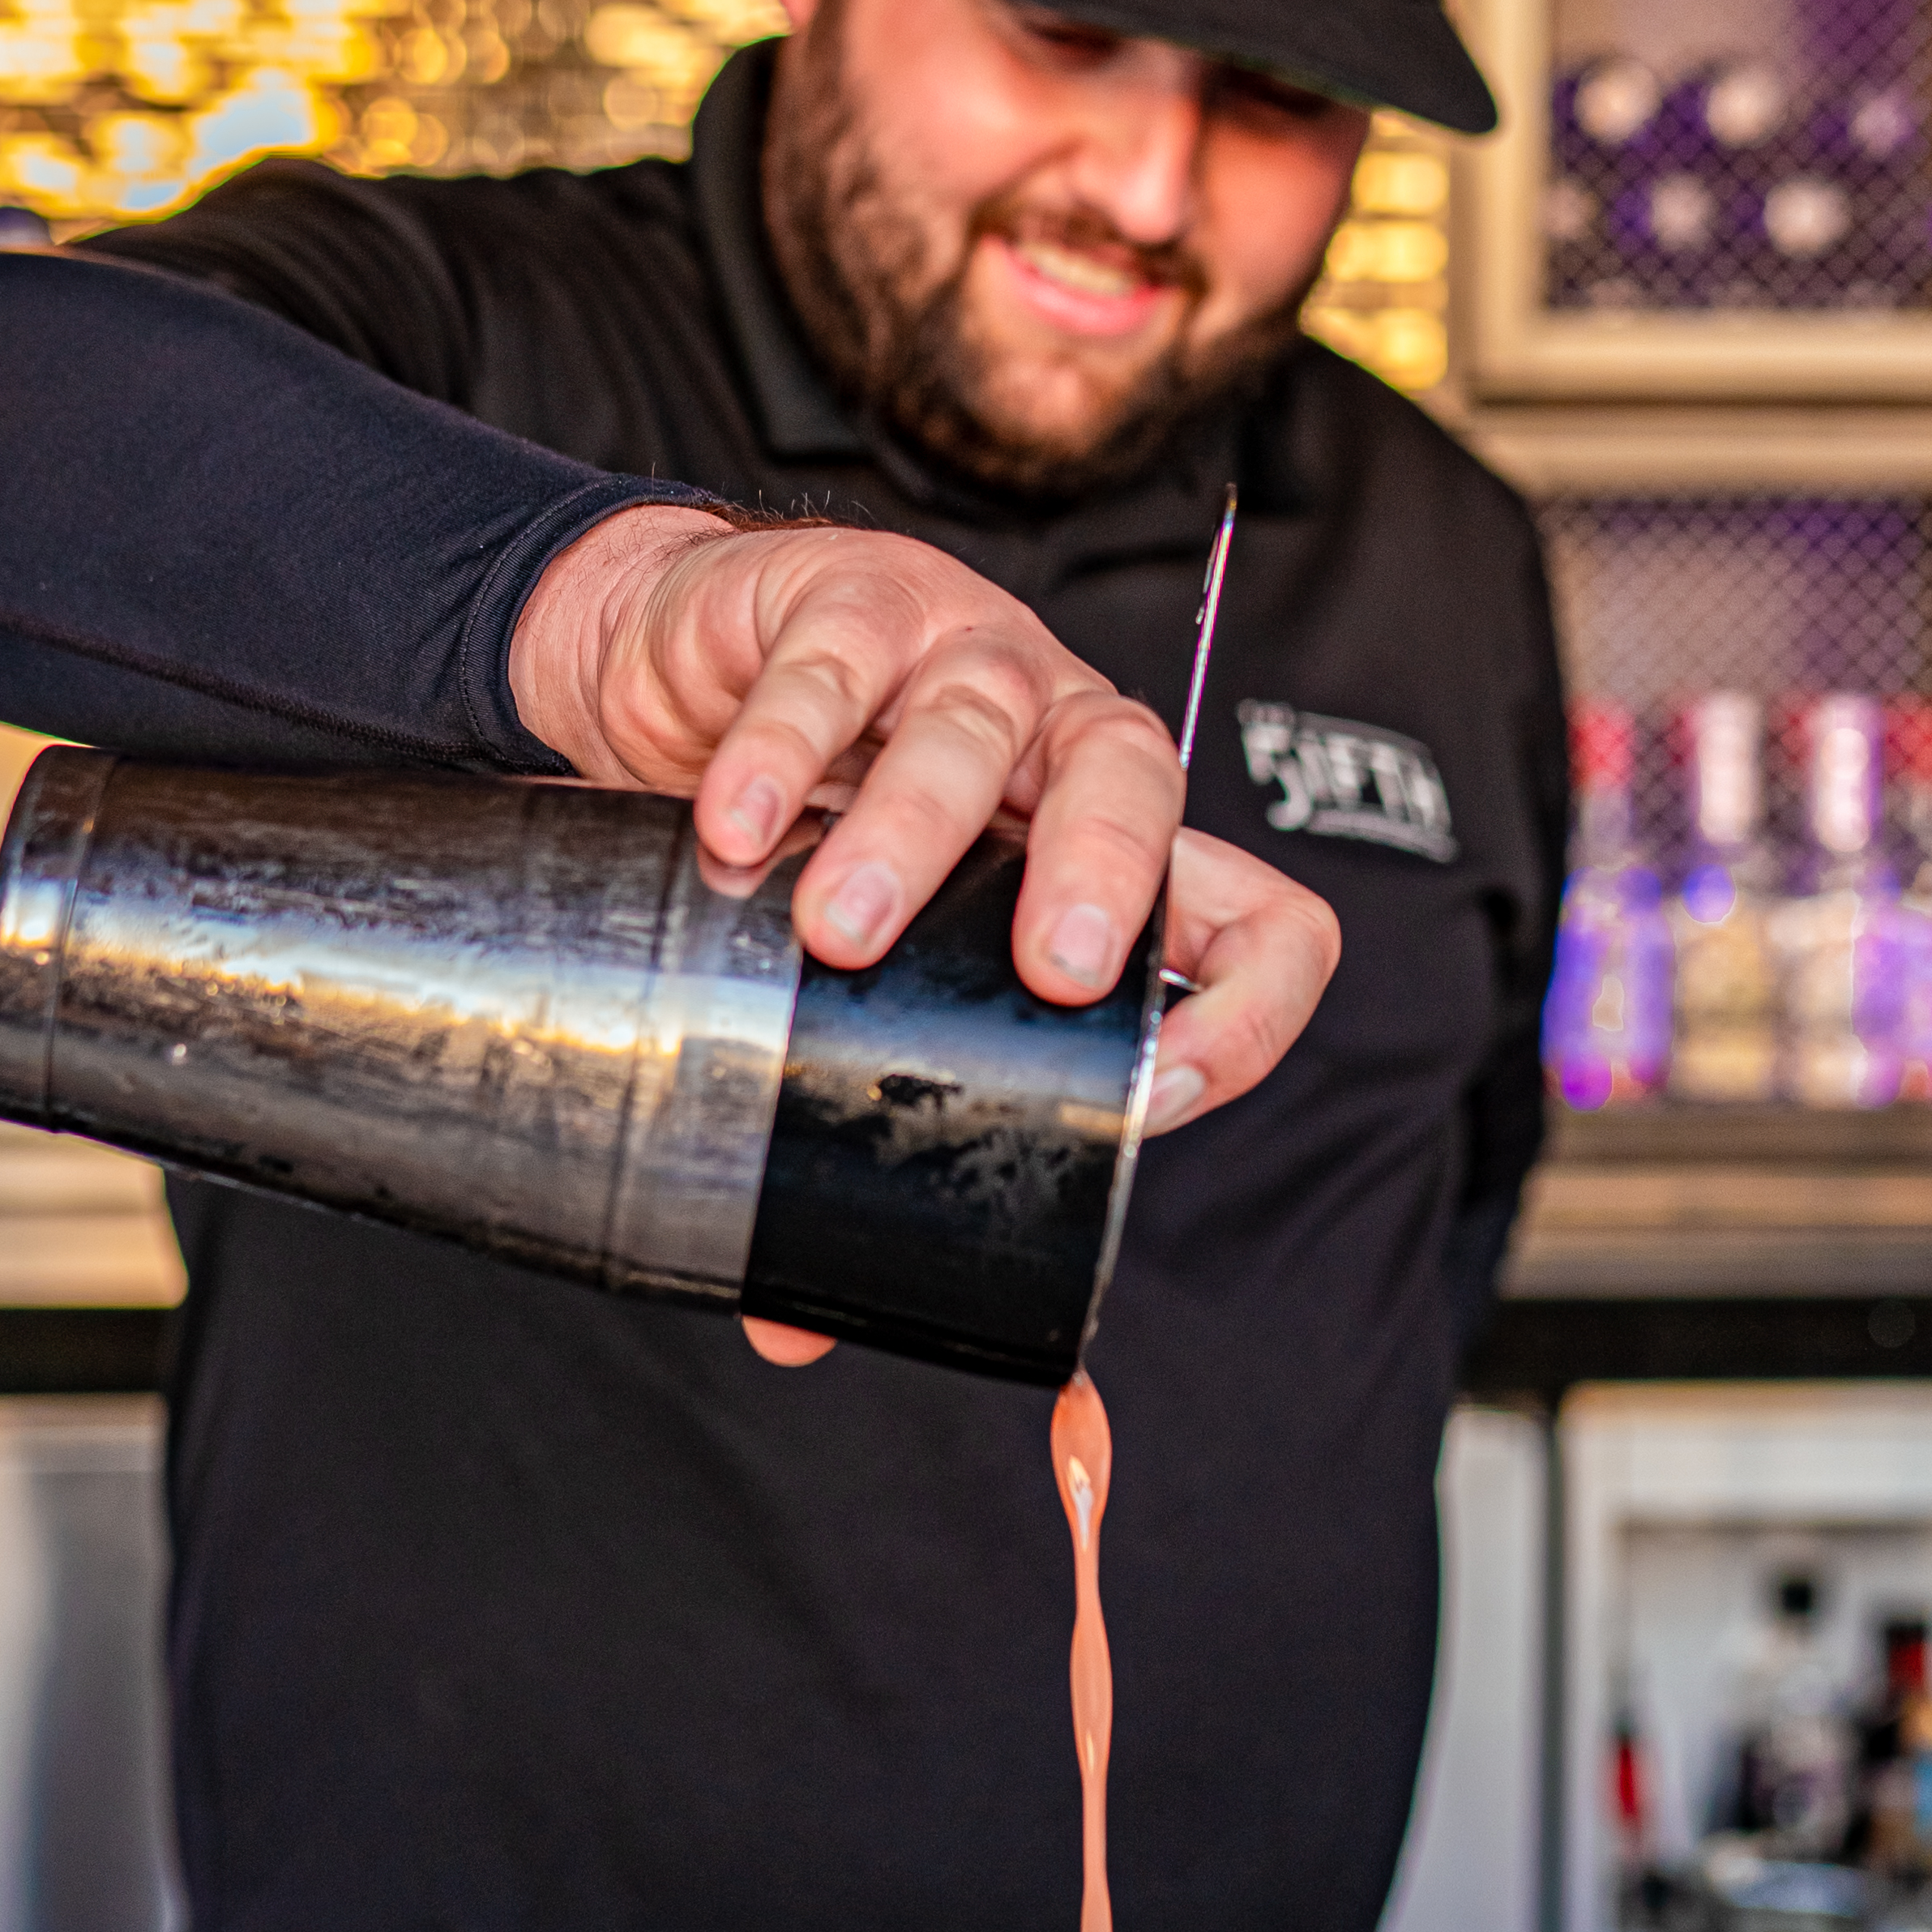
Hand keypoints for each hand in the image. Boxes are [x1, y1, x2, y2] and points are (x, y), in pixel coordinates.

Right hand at [510, 506, 1339, 1354]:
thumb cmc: (810, 837)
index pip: (1259, 918)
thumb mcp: (855, 971)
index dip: (1252, 1007)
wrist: (672, 675)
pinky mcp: (850, 602)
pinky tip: (736, 832)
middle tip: (1045, 976)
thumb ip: (849, 1122)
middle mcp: (1066, 746)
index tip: (1157, 1101)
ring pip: (980, 728)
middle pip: (1142, 784)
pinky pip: (834, 670)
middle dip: (1107, 880)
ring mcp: (965, 657)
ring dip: (912, 832)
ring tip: (837, 927)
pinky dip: (781, 755)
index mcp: (1112, 854)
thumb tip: (791, 1328)